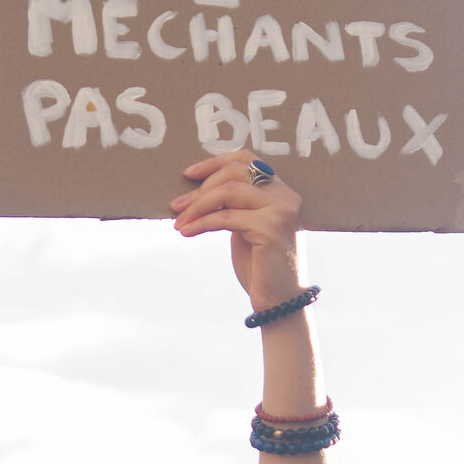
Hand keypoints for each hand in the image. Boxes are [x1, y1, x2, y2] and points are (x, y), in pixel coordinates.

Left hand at [170, 152, 303, 310]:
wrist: (280, 303)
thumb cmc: (260, 267)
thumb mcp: (246, 228)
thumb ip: (234, 205)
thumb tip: (196, 188)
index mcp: (282, 192)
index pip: (247, 159)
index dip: (215, 162)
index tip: (188, 174)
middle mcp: (286, 196)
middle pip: (234, 172)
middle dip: (201, 188)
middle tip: (176, 206)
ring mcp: (281, 210)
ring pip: (228, 192)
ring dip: (197, 206)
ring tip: (178, 222)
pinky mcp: (270, 228)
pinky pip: (225, 217)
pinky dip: (200, 223)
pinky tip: (186, 232)